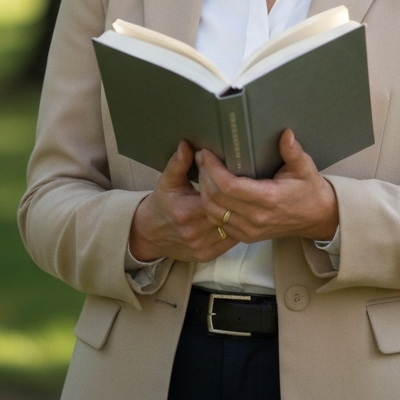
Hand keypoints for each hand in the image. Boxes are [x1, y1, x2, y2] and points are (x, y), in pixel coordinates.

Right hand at [128, 141, 238, 262]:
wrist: (149, 234)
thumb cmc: (162, 204)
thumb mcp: (167, 181)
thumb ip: (179, 163)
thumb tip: (187, 144)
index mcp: (186, 212)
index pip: (215, 197)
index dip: (226, 187)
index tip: (233, 177)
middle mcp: (194, 232)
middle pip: (226, 213)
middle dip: (237, 201)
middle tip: (250, 188)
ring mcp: (202, 247)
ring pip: (232, 229)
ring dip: (241, 216)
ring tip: (249, 202)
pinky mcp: (207, 255)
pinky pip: (230, 243)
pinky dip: (236, 229)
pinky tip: (241, 218)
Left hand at [196, 130, 338, 243]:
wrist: (316, 217)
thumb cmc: (309, 190)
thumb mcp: (305, 167)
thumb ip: (293, 151)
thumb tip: (286, 133)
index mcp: (268, 199)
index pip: (229, 186)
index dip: (213, 169)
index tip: (207, 153)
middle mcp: (256, 218)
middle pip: (216, 199)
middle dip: (204, 176)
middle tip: (201, 157)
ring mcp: (249, 230)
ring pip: (213, 212)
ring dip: (204, 191)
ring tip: (203, 170)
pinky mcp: (246, 236)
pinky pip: (219, 222)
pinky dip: (210, 205)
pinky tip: (210, 189)